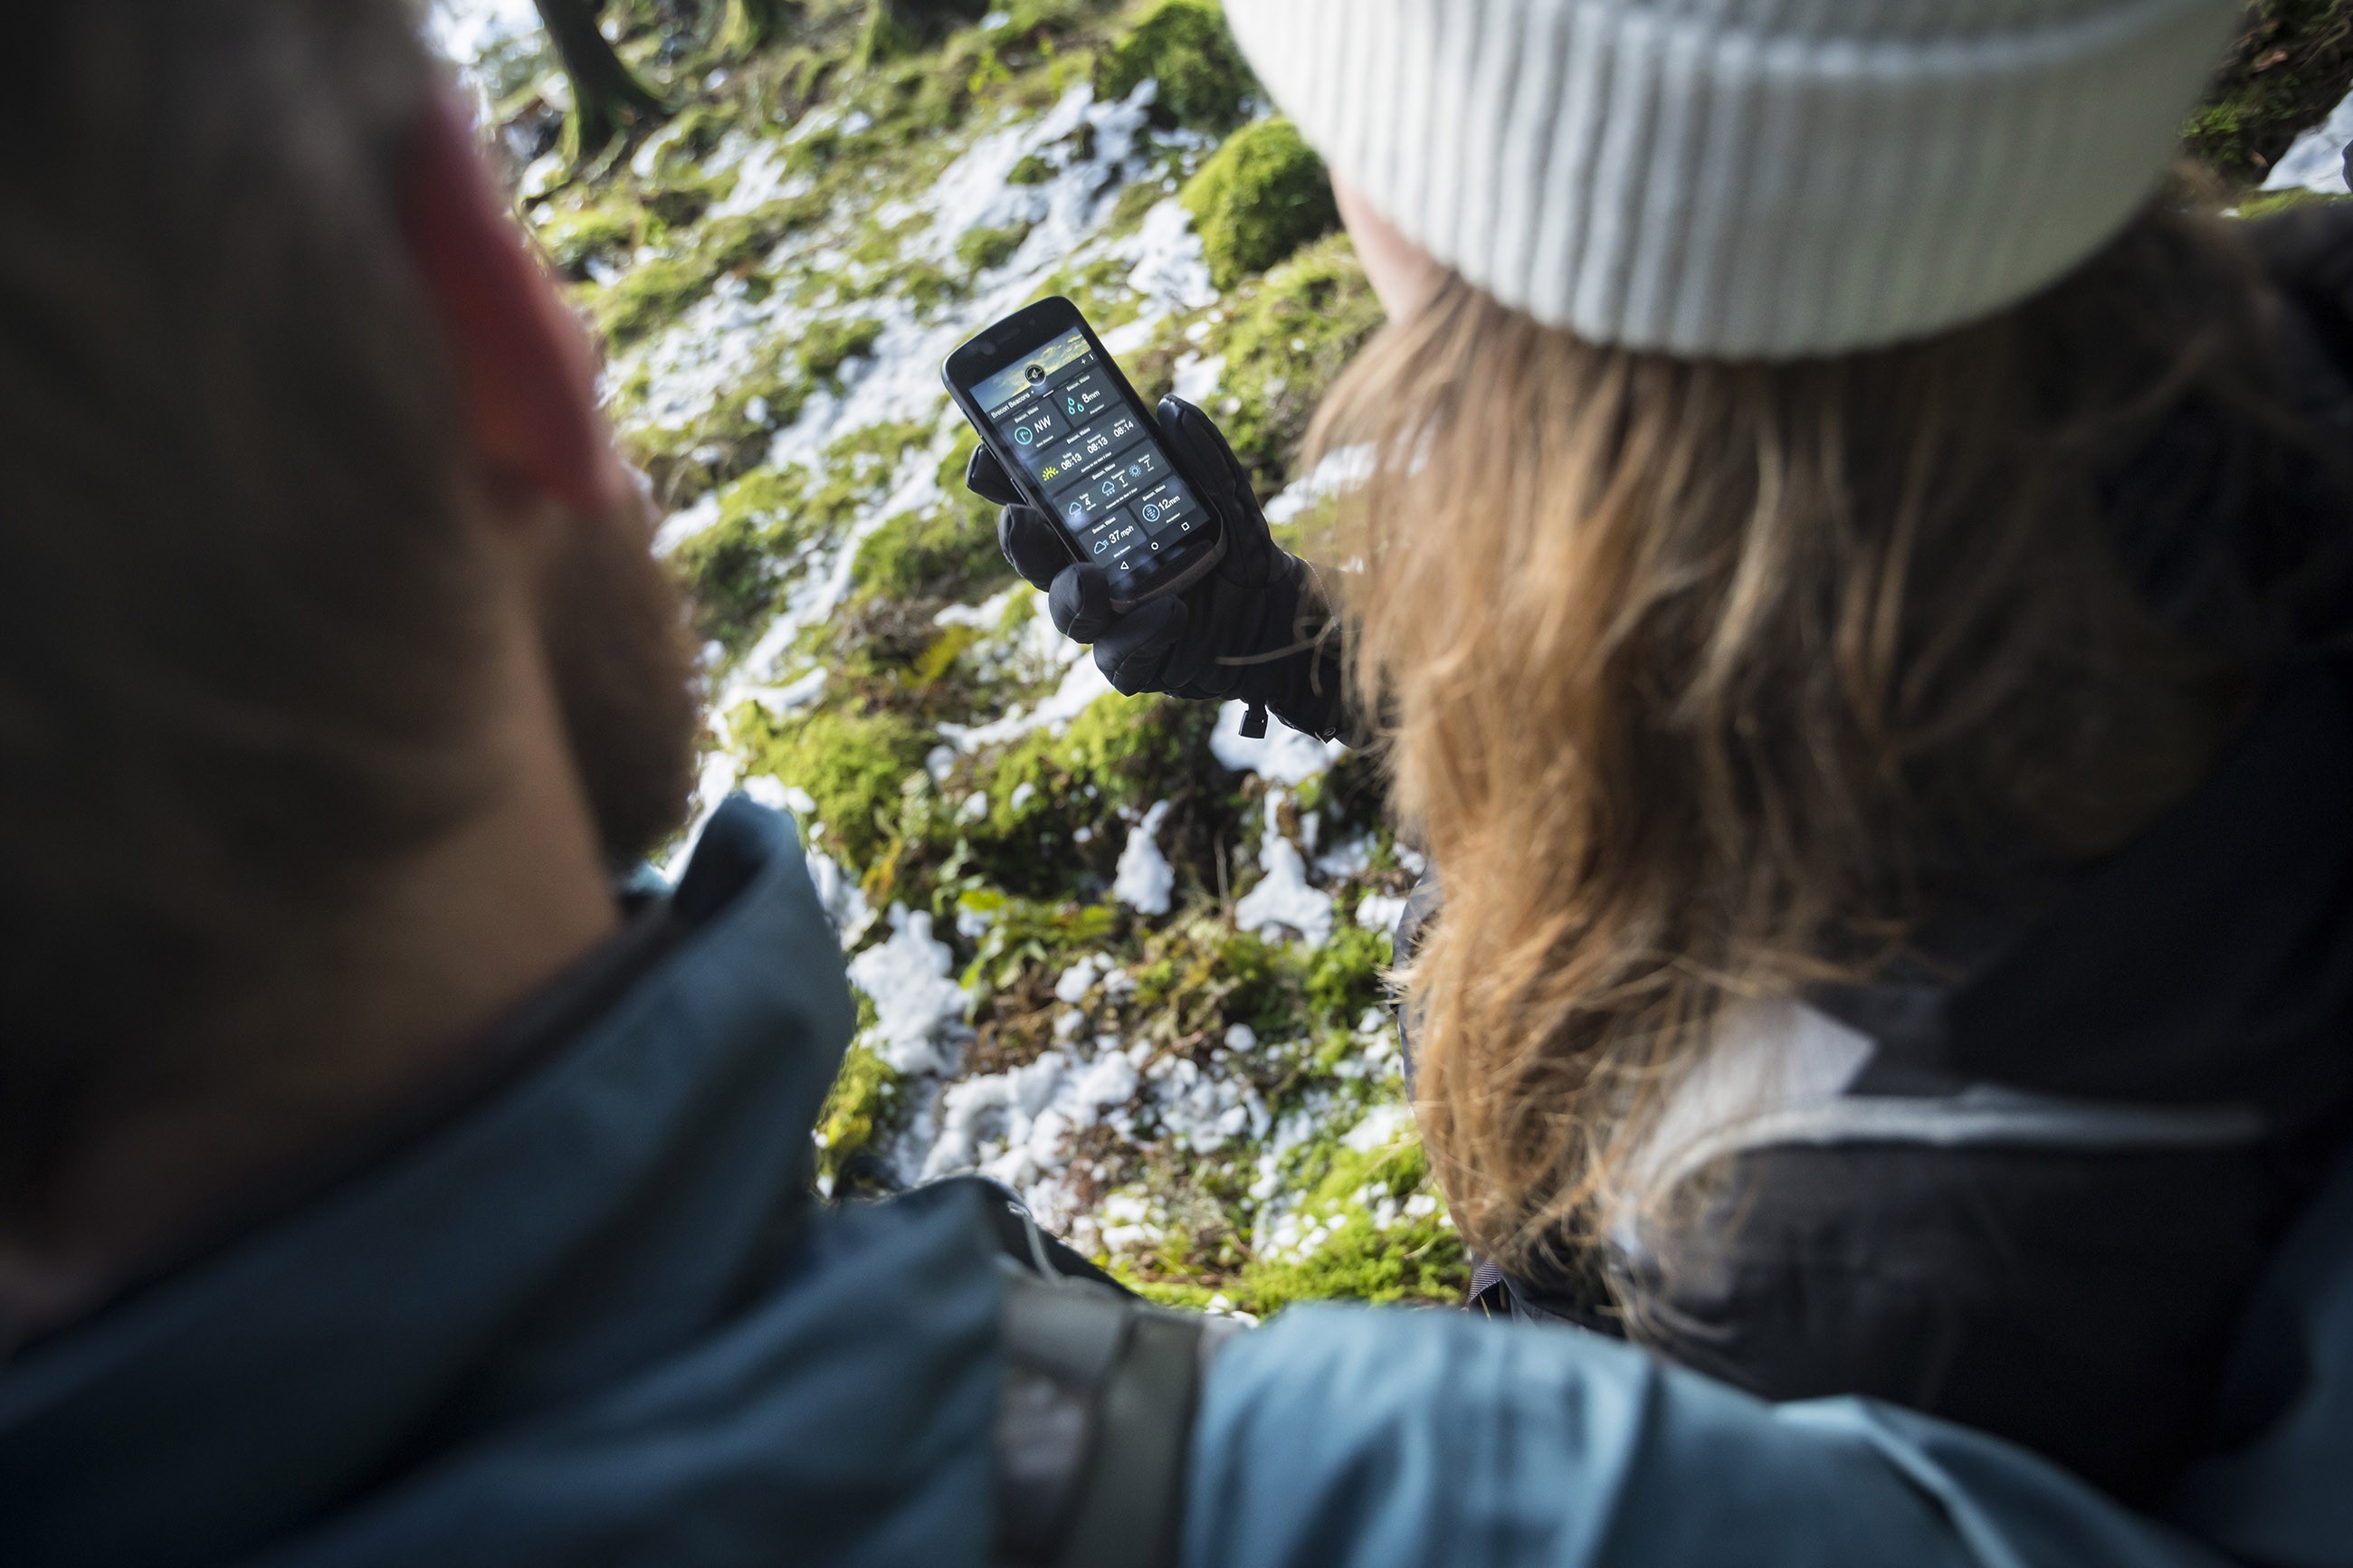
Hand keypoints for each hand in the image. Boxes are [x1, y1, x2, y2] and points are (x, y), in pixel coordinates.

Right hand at [965, 395, 1353, 740]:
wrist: (1277, 611)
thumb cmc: (1236, 545)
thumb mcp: (1227, 494)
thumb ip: (1202, 454)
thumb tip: (1169, 408)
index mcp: (1089, 520)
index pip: (1028, 493)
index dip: (998, 474)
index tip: (988, 451)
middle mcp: (1085, 565)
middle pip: (1033, 553)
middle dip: (1021, 537)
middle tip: (1019, 517)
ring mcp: (1106, 616)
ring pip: (1065, 608)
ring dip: (1070, 592)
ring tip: (1089, 580)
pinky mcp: (1132, 659)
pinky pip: (1118, 654)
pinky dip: (1139, 633)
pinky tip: (1170, 611)